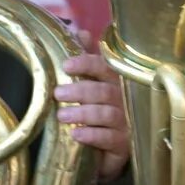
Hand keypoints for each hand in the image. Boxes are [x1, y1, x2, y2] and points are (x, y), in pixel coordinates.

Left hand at [55, 31, 129, 183]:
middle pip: (104, 91)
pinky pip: (109, 138)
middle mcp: (126, 101)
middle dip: (80, 91)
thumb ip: (88, 60)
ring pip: (106, 114)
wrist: (111, 152)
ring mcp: (127, 124)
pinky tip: (76, 134)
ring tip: (61, 116)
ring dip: (83, 113)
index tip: (66, 65)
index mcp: (117, 82)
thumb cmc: (102, 113)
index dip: (87, 64)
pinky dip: (92, 135)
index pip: (106, 67)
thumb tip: (81, 32)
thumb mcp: (95, 85)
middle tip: (58, 93)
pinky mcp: (124, 145)